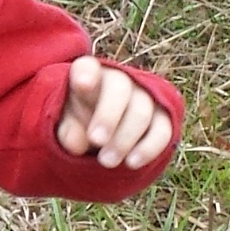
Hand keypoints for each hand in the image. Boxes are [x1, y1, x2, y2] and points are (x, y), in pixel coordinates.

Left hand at [56, 56, 173, 169]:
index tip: (82, 84)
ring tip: (106, 162)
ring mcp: (144, 97)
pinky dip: (149, 147)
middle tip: (96, 141)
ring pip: (141, 111)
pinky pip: (162, 129)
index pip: (87, 67)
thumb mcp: (67, 126)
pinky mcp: (162, 117)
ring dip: (125, 138)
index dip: (86, 73)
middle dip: (108, 115)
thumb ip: (68, 129)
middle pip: (119, 88)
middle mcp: (119, 81)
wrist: (103, 138)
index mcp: (89, 76)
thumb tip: (77, 143)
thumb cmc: (78, 124)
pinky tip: (132, 163)